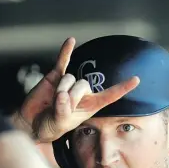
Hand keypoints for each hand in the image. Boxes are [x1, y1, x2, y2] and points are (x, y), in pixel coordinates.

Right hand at [16, 38, 139, 142]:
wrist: (32, 122)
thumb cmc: (49, 127)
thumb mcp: (59, 123)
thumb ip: (62, 111)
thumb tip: (62, 94)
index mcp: (89, 106)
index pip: (109, 96)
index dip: (122, 88)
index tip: (136, 79)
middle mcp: (82, 94)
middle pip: (84, 85)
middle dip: (71, 96)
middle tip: (60, 107)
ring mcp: (69, 83)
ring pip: (70, 78)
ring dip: (61, 89)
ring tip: (52, 100)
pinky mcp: (55, 77)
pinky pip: (62, 62)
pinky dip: (65, 51)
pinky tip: (70, 40)